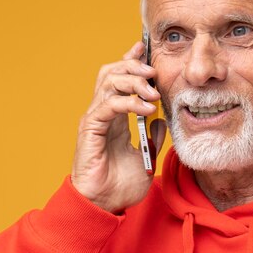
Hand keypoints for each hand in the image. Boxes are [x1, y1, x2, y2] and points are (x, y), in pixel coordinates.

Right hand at [71, 42, 162, 212]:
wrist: (104, 205)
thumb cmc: (120, 185)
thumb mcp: (147, 157)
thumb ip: (153, 137)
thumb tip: (161, 119)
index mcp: (114, 117)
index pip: (120, 80)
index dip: (131, 60)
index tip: (144, 47)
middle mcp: (102, 113)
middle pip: (112, 73)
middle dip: (134, 66)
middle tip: (154, 70)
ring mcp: (95, 119)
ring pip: (109, 82)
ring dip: (134, 81)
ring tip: (153, 91)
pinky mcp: (91, 129)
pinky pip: (109, 105)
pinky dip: (129, 102)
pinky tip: (147, 110)